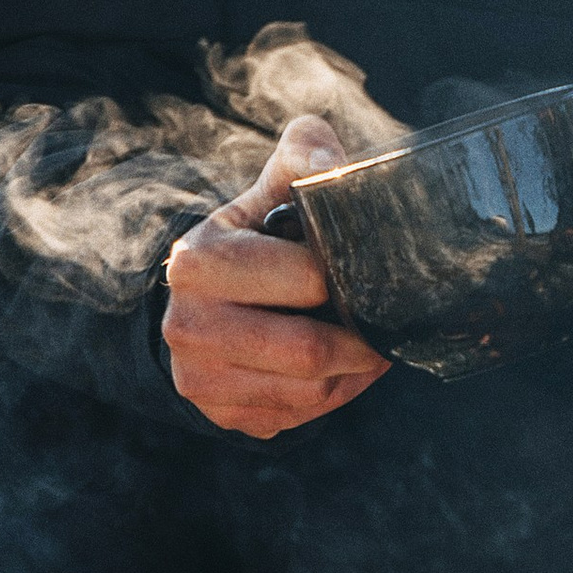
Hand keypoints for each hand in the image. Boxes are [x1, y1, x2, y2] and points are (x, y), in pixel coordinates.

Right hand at [161, 115, 390, 436]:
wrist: (208, 293)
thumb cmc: (258, 233)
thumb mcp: (275, 186)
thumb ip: (305, 155)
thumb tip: (329, 163)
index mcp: (198, 261)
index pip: (307, 280)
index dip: (349, 277)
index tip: (368, 271)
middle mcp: (186, 326)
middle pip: (307, 351)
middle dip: (361, 339)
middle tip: (386, 323)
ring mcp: (198, 379)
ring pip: (309, 392)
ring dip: (354, 371)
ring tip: (368, 344)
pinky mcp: (220, 415)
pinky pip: (298, 417)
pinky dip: (333, 395)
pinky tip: (340, 368)